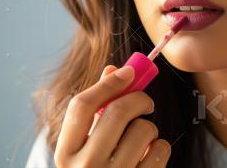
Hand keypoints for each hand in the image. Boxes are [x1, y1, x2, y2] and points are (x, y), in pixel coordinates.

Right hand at [53, 64, 170, 166]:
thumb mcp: (86, 146)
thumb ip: (97, 111)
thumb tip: (114, 70)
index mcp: (65, 153)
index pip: (81, 106)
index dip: (108, 83)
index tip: (128, 72)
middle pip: (117, 111)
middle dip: (138, 99)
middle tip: (145, 103)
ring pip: (144, 129)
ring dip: (149, 128)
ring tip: (141, 141)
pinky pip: (161, 150)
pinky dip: (160, 148)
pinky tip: (149, 157)